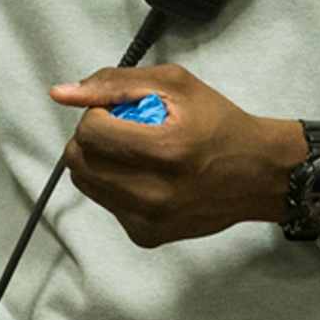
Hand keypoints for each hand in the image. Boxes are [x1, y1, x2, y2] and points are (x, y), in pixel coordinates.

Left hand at [51, 66, 311, 248]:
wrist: (258, 174)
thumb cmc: (219, 123)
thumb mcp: (175, 85)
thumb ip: (115, 83)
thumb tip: (61, 93)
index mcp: (166, 150)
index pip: (91, 131)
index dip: (98, 114)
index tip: (120, 112)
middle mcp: (155, 193)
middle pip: (79, 161)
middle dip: (92, 138)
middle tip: (122, 131)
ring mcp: (149, 220)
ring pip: (85, 183)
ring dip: (99, 161)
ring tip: (133, 153)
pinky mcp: (146, 236)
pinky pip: (105, 203)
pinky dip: (114, 185)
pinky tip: (145, 177)